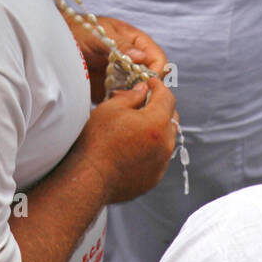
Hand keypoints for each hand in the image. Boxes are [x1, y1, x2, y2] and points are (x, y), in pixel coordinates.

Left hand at [68, 13, 168, 103]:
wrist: (52, 44)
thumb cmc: (76, 31)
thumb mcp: (98, 34)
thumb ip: (119, 45)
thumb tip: (141, 56)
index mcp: (134, 41)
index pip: (157, 58)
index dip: (155, 71)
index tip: (146, 81)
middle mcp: (131, 60)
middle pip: (151, 78)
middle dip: (146, 88)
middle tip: (132, 94)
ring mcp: (121, 75)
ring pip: (138, 91)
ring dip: (132, 98)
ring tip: (116, 98)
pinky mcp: (109, 89)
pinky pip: (122, 100)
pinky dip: (119, 104)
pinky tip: (109, 103)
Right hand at [76, 78, 177, 203]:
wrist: (89, 178)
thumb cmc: (96, 142)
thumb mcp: (110, 109)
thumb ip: (131, 96)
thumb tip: (142, 90)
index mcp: (156, 123)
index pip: (167, 97)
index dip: (159, 86)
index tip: (150, 83)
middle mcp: (165, 143)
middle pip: (172, 118)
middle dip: (161, 107)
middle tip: (144, 102)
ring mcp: (161, 163)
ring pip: (167, 138)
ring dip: (158, 128)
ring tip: (138, 125)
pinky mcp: (154, 177)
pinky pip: (160, 156)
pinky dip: (152, 147)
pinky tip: (135, 146)